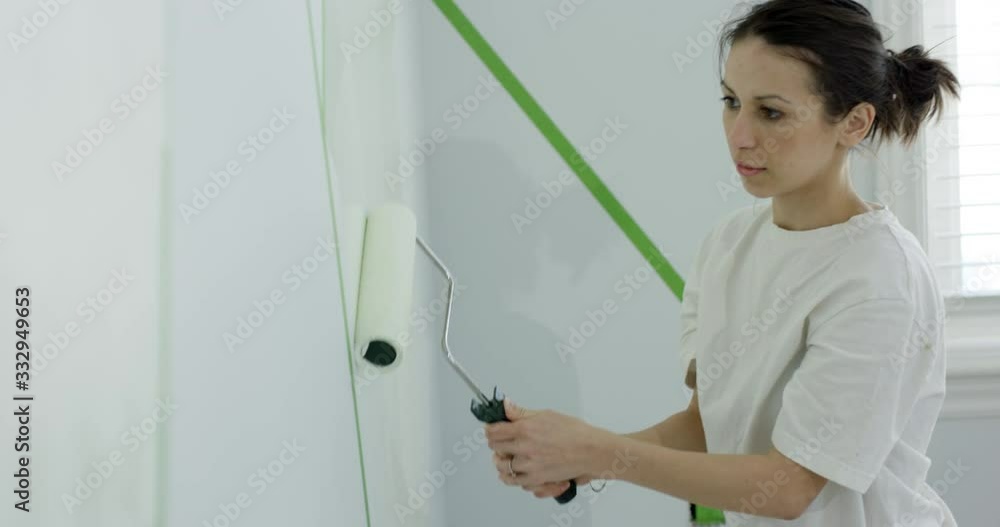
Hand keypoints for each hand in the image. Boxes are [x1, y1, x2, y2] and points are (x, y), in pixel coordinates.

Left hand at [484, 399, 612, 489]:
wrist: (591, 451)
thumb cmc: (574, 432)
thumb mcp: (546, 415)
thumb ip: (522, 413)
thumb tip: (506, 405)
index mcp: (525, 429)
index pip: (494, 431)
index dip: (490, 429)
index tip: (491, 429)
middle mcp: (524, 448)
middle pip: (495, 448)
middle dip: (495, 444)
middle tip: (501, 441)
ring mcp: (529, 466)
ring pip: (502, 468)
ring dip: (502, 462)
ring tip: (507, 457)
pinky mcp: (537, 480)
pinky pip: (516, 482)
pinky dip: (514, 478)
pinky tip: (517, 471)